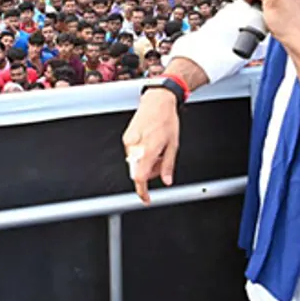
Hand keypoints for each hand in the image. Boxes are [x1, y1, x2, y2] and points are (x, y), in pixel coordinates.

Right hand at [121, 88, 180, 203]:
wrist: (157, 101)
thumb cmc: (166, 119)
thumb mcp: (173, 145)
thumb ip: (168, 165)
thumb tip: (166, 180)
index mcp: (148, 150)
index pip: (140, 178)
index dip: (142, 191)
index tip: (146, 198)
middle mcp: (136, 147)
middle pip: (138, 172)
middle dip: (150, 173)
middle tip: (161, 164)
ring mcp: (129, 142)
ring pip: (135, 164)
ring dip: (146, 163)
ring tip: (158, 151)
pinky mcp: (126, 137)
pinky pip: (132, 154)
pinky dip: (141, 155)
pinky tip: (150, 145)